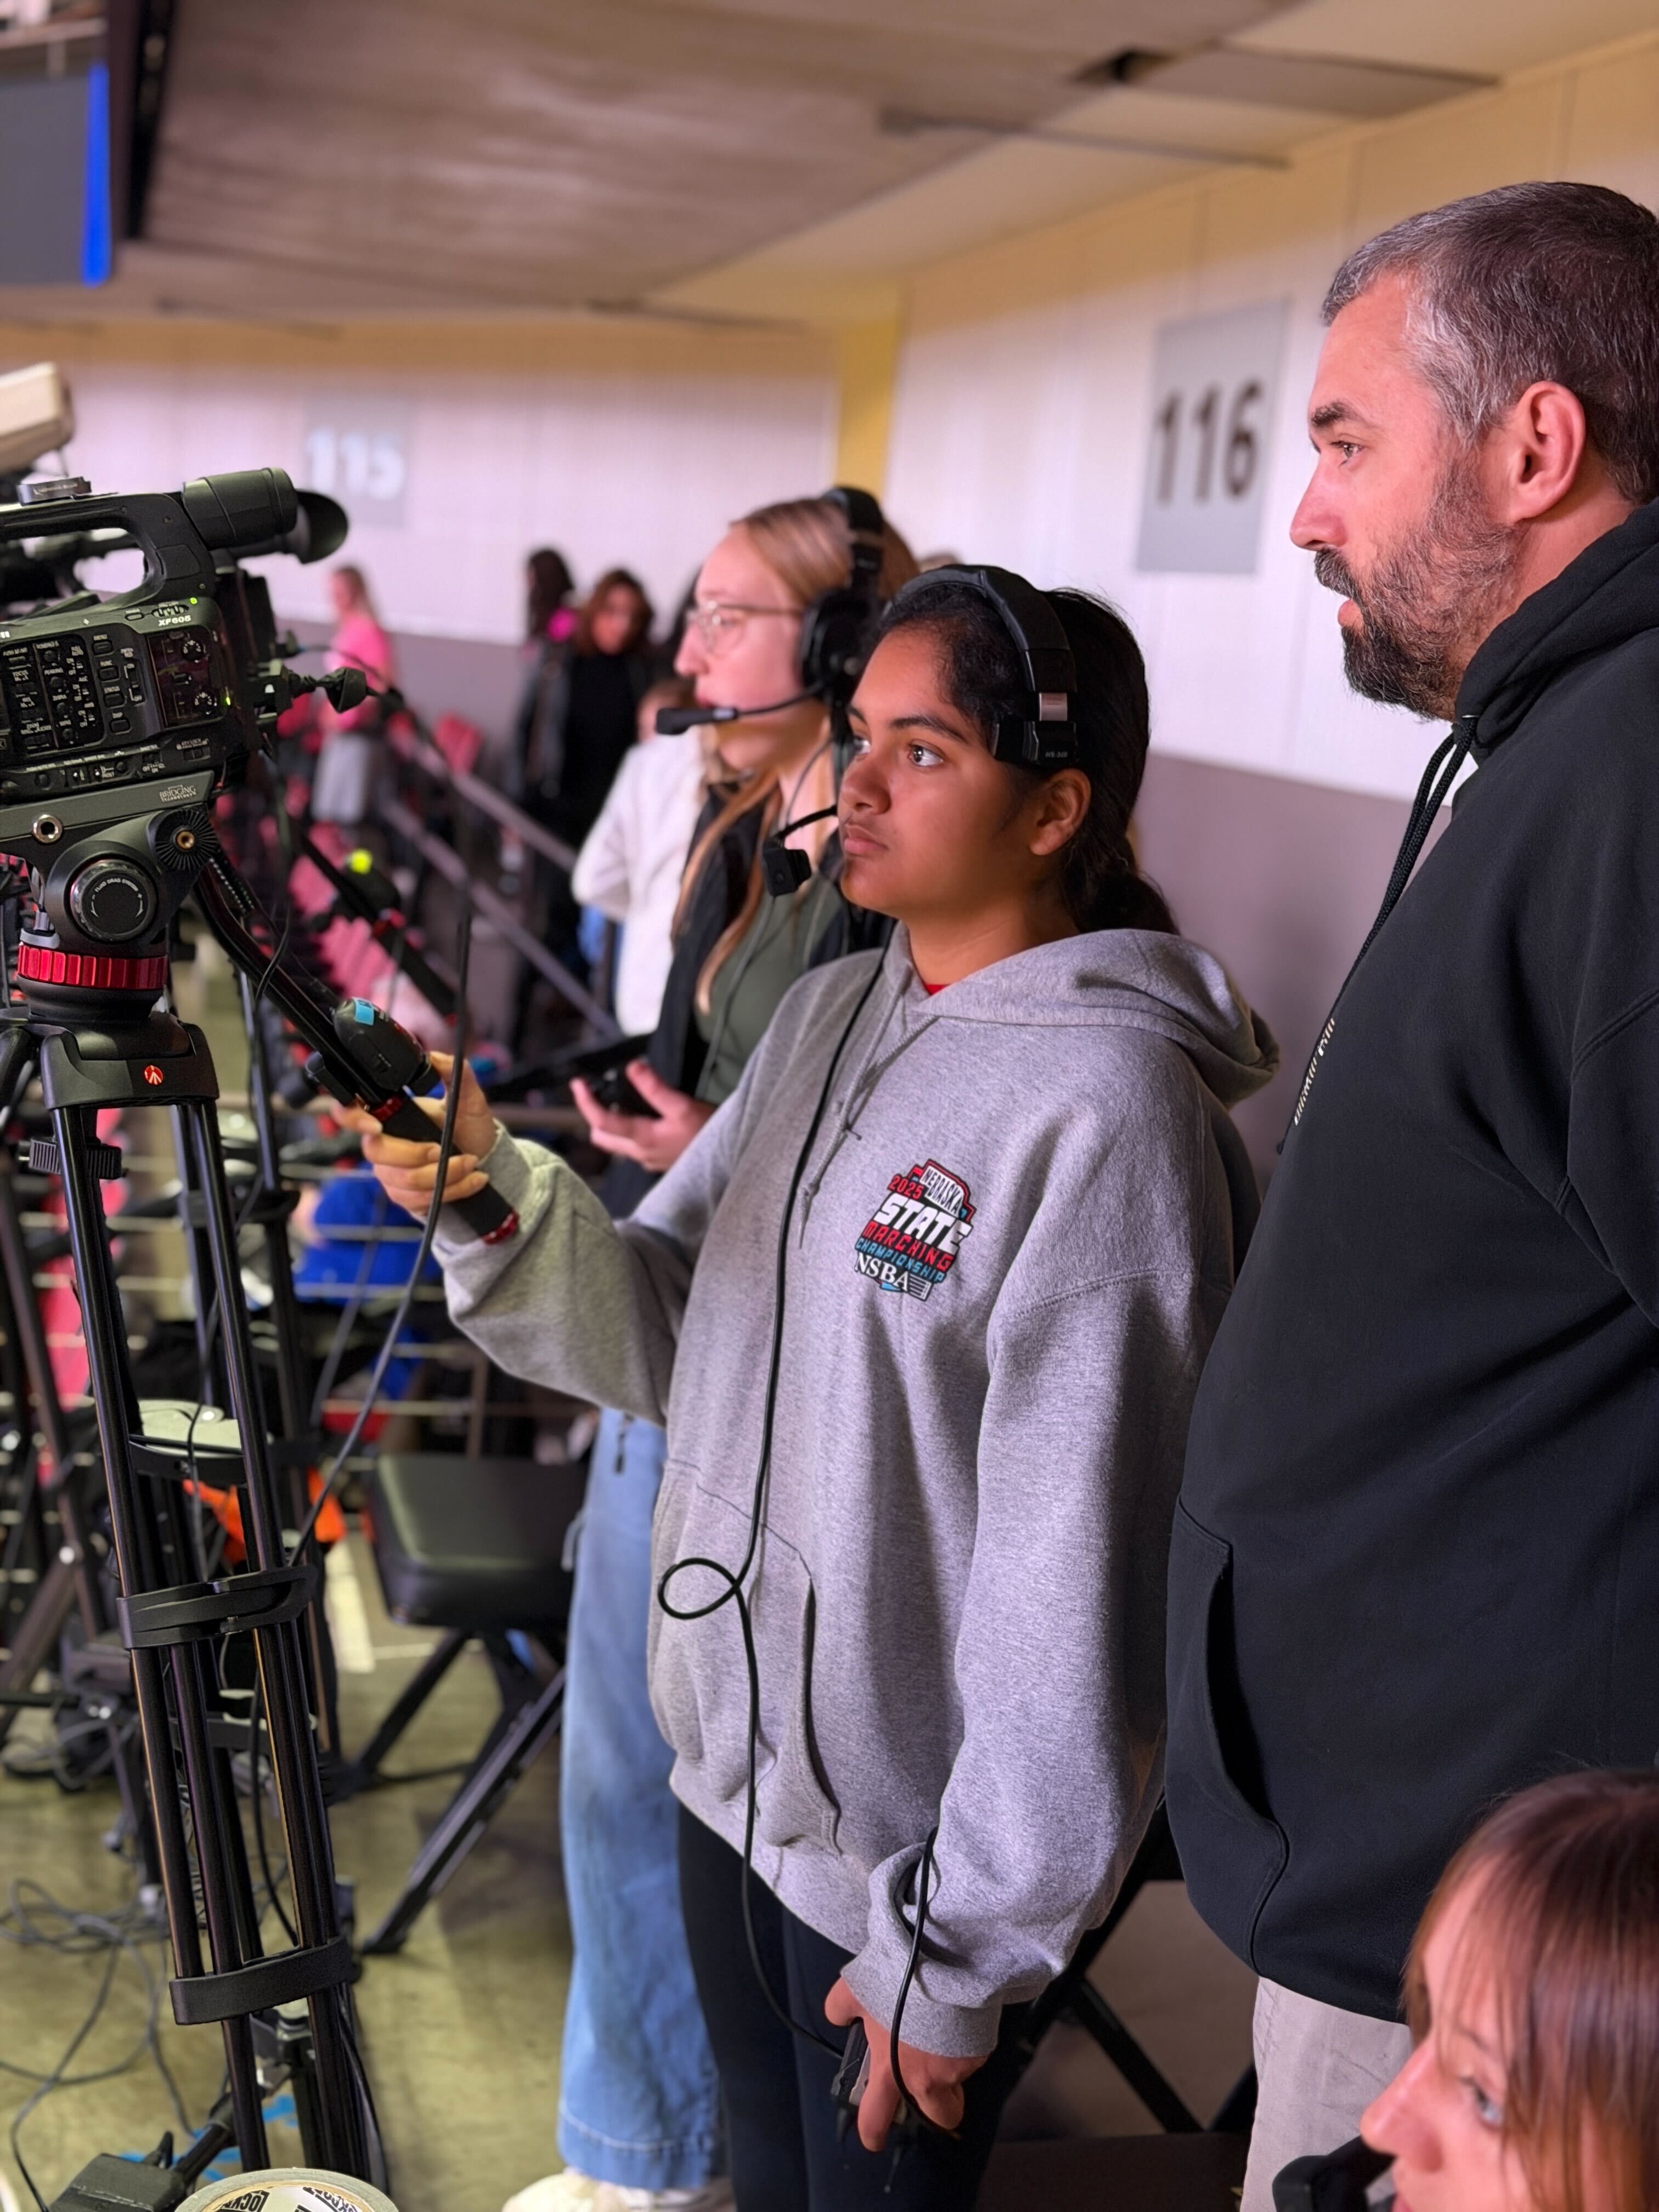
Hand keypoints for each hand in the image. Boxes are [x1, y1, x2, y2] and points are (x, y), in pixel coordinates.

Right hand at [336, 1050, 496, 1217]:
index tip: (376, 1124)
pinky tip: (473, 1179)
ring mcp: (390, 1172)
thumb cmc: (468, 1128)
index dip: (352, 1118)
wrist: (483, 1160)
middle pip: (377, 1152)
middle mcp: (382, 1143)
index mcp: (389, 1115)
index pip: (349, 1113)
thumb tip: (437, 1059)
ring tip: (471, 1163)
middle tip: (443, 1150)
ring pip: (403, 1180)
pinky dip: (452, 1189)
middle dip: (415, 1154)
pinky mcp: (404, 1196)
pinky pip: (418, 1199)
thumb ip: (455, 1075)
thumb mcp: (468, 1100)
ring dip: (443, 1173)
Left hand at [571, 1061, 712, 1172]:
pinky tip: (644, 1118)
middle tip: (597, 1094)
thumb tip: (633, 1067)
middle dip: (594, 1116)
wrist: (730, 1161)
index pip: (602, 1122)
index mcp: (643, 1138)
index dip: (585, 1102)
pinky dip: (630, 1131)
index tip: (577, 1085)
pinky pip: (633, 1147)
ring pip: (616, 1144)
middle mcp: (640, 1153)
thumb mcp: (683, 1106)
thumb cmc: (709, 1134)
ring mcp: (648, 1160)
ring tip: (622, 1102)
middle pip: (602, 1137)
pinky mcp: (657, 1162)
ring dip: (612, 1124)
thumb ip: (655, 1088)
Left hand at [823, 1979, 984, 2152]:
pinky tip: (957, 2018)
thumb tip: (838, 2017)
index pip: (876, 2119)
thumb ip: (841, 2009)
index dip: (873, 2133)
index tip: (874, 2137)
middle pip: (938, 2118)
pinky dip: (965, 2043)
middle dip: (935, 2110)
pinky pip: (973, 2056)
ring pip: (958, 2083)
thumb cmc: (896, 1981)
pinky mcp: (980, 2051)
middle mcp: (925, 2079)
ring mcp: (956, 2069)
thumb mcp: (855, 1989)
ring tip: (944, 2037)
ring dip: (951, 2070)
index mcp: (890, 2071)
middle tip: (928, 2088)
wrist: (942, 1963)